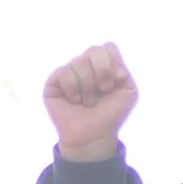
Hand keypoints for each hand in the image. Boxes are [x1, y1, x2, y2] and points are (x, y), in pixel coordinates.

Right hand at [43, 42, 138, 159]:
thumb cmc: (111, 115)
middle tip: (104, 90)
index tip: (119, 79)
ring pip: (79, 62)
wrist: (93, 136)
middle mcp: (85, 66)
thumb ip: (124, 70)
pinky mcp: (54, 82)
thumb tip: (111, 65)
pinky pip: (64, 74)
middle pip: (94, 50)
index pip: (108, 47)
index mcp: (103, 65)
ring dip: (88, 86)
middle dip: (103, 72)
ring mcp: (69, 72)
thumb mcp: (128, 92)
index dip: (114, 61)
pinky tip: (74, 100)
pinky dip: (73, 89)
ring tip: (88, 101)